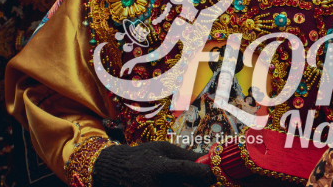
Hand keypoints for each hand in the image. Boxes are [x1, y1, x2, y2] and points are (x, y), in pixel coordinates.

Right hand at [92, 142, 214, 186]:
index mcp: (161, 167)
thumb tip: (207, 158)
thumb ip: (184, 155)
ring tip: (195, 180)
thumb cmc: (144, 155)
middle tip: (210, 179)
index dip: (204, 171)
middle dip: (203, 184)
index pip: (186, 169)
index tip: (214, 171)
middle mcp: (159, 185)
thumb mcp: (163, 148)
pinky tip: (182, 184)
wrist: (118, 171)